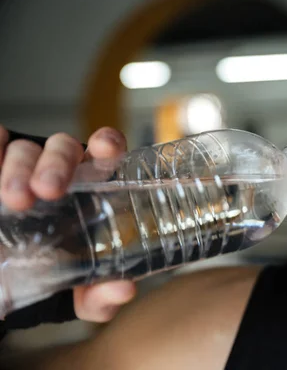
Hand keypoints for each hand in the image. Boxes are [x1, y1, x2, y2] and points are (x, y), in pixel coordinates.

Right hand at [0, 126, 135, 321]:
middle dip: (57, 163)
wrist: (9, 282)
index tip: (105, 149)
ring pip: (26, 148)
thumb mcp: (79, 295)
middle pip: (64, 147)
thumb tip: (123, 291)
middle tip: (49, 191)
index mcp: (92, 188)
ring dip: (20, 167)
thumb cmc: (56, 274)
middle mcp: (60, 171)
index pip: (106, 151)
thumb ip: (102, 296)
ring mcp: (23, 167)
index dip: (107, 142)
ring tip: (16, 200)